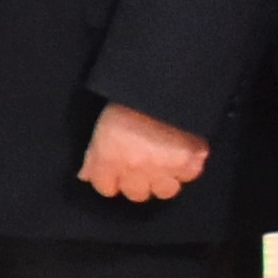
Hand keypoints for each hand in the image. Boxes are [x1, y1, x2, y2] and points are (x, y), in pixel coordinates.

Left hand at [71, 102, 208, 205]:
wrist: (164, 84)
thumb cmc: (129, 98)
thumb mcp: (102, 123)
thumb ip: (94, 155)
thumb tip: (86, 175)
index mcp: (109, 157)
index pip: (105, 187)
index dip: (110, 180)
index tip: (115, 174)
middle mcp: (135, 167)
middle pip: (136, 194)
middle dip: (137, 182)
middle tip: (141, 167)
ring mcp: (165, 167)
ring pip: (164, 191)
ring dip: (163, 180)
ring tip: (163, 164)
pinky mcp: (191, 160)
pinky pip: (189, 175)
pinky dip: (186, 167)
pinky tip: (181, 153)